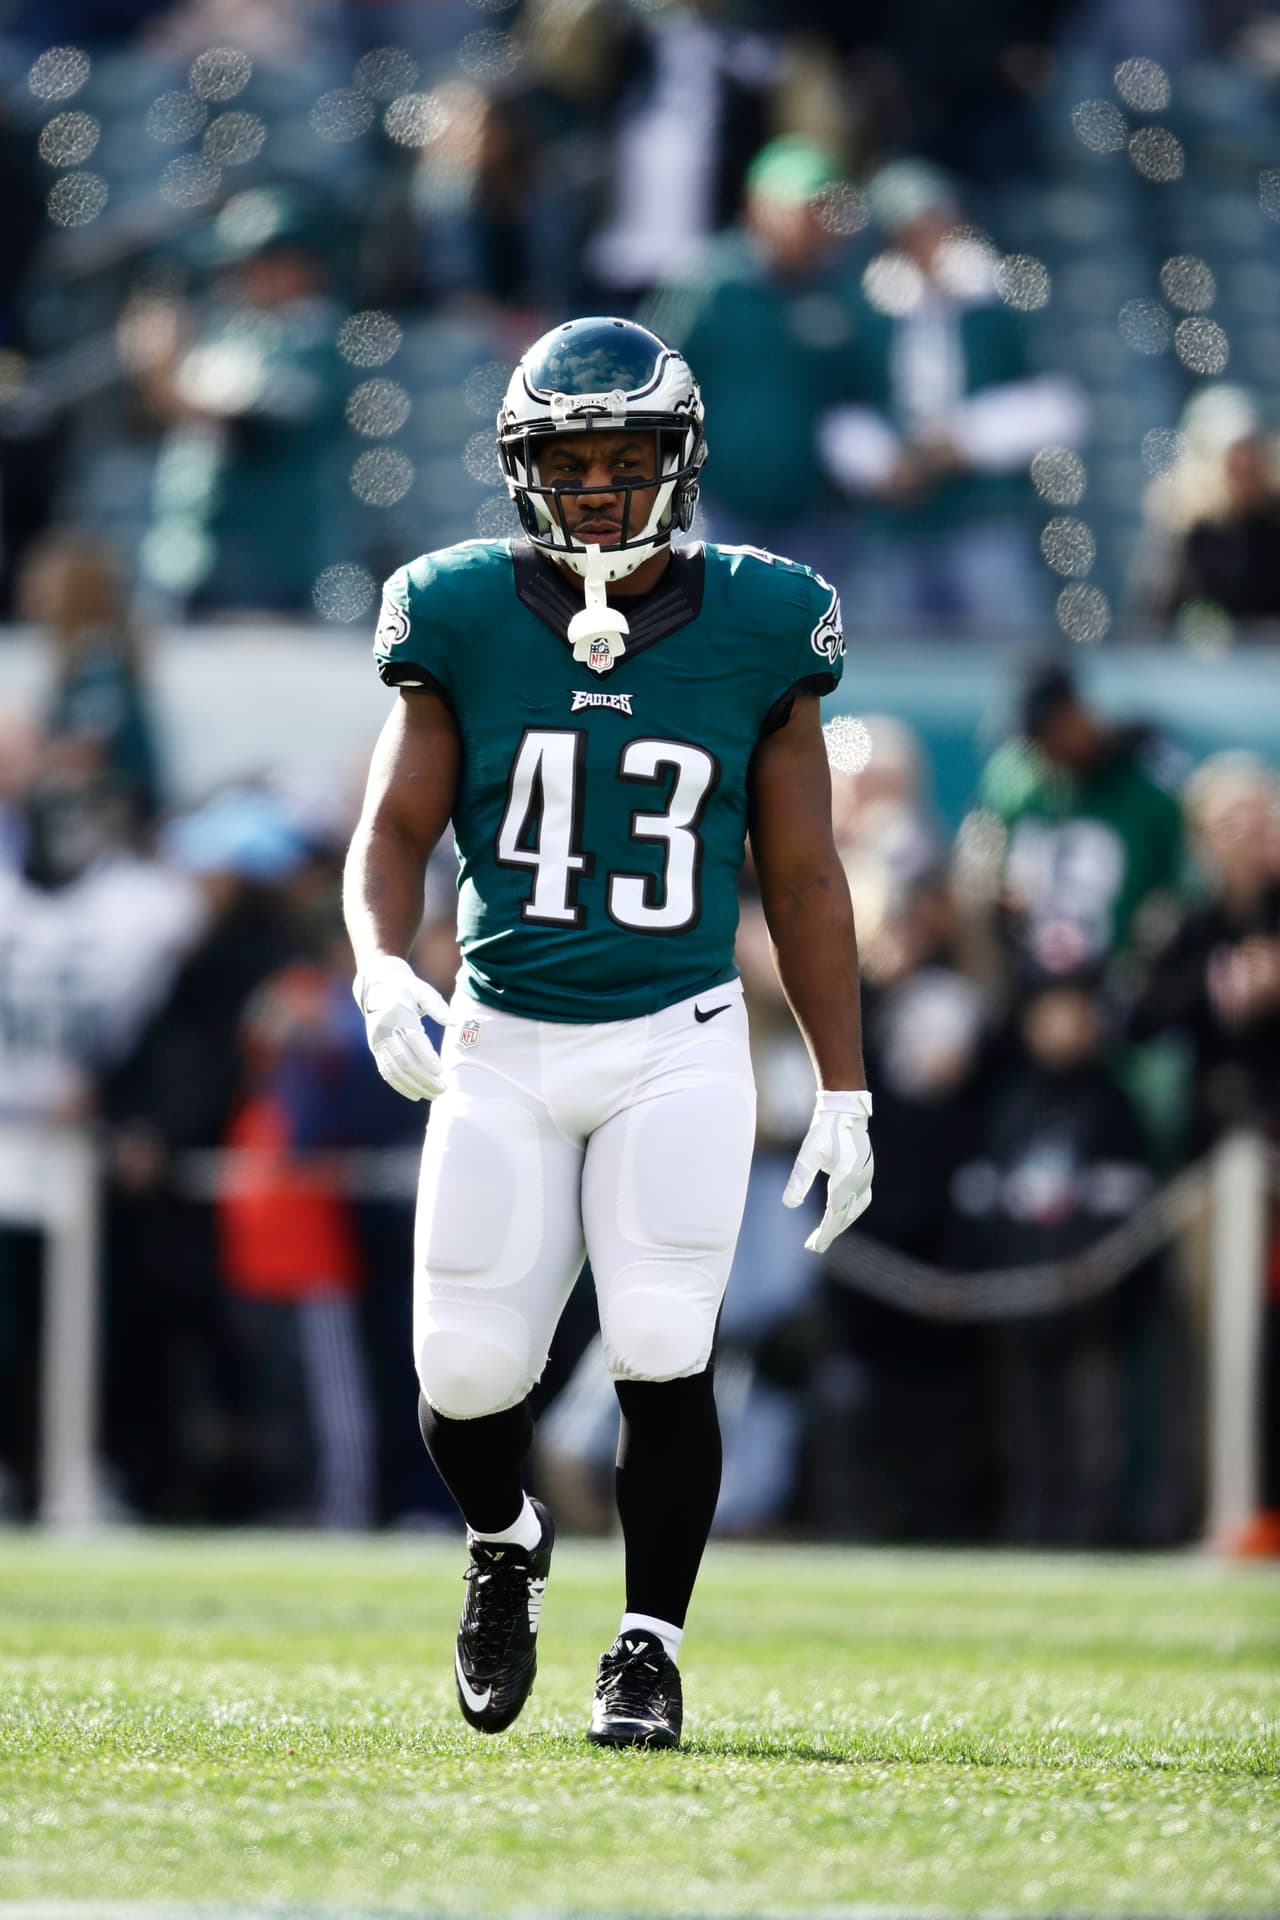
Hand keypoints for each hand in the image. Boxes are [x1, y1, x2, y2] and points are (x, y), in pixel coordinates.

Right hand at [353, 954, 450, 1101]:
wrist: (377, 988)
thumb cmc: (406, 989)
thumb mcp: (421, 990)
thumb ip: (437, 1005)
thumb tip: (455, 1022)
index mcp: (396, 1013)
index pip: (412, 1039)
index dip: (426, 1056)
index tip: (440, 1070)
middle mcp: (384, 1030)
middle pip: (404, 1060)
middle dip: (423, 1077)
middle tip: (443, 1088)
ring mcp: (378, 1042)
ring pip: (395, 1070)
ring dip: (414, 1085)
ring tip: (434, 1094)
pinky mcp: (376, 1050)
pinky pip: (387, 1072)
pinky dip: (401, 1086)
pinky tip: (416, 1094)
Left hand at [782, 1090, 872, 1253]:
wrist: (845, 1110)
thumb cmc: (824, 1130)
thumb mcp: (807, 1155)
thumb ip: (798, 1180)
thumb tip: (788, 1205)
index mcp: (846, 1180)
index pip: (834, 1215)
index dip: (823, 1233)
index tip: (812, 1247)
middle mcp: (860, 1181)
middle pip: (845, 1216)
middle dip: (830, 1232)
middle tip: (813, 1246)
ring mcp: (867, 1177)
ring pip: (855, 1209)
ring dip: (841, 1223)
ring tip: (825, 1234)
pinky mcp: (867, 1172)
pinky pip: (861, 1200)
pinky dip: (850, 1211)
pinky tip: (841, 1214)